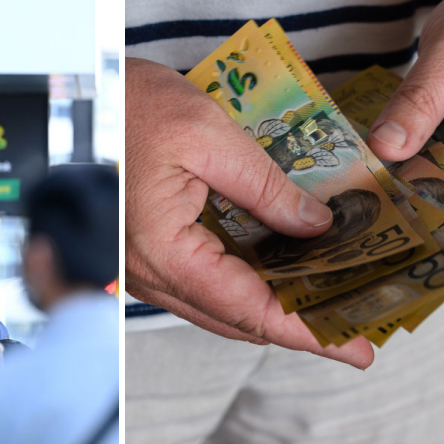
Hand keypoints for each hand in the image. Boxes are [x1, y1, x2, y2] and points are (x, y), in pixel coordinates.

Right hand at [125, 57, 374, 368]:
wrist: (89, 96)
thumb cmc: (132, 105)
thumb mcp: (208, 134)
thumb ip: (264, 185)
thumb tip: (313, 225)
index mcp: (164, 249)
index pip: (247, 307)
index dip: (306, 332)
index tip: (355, 348)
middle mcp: (149, 271)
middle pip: (235, 318)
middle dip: (297, 326)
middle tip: (353, 326)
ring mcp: (144, 266)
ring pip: (219, 304)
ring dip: (272, 306)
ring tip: (325, 298)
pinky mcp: (148, 251)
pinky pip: (202, 281)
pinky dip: (245, 283)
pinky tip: (280, 268)